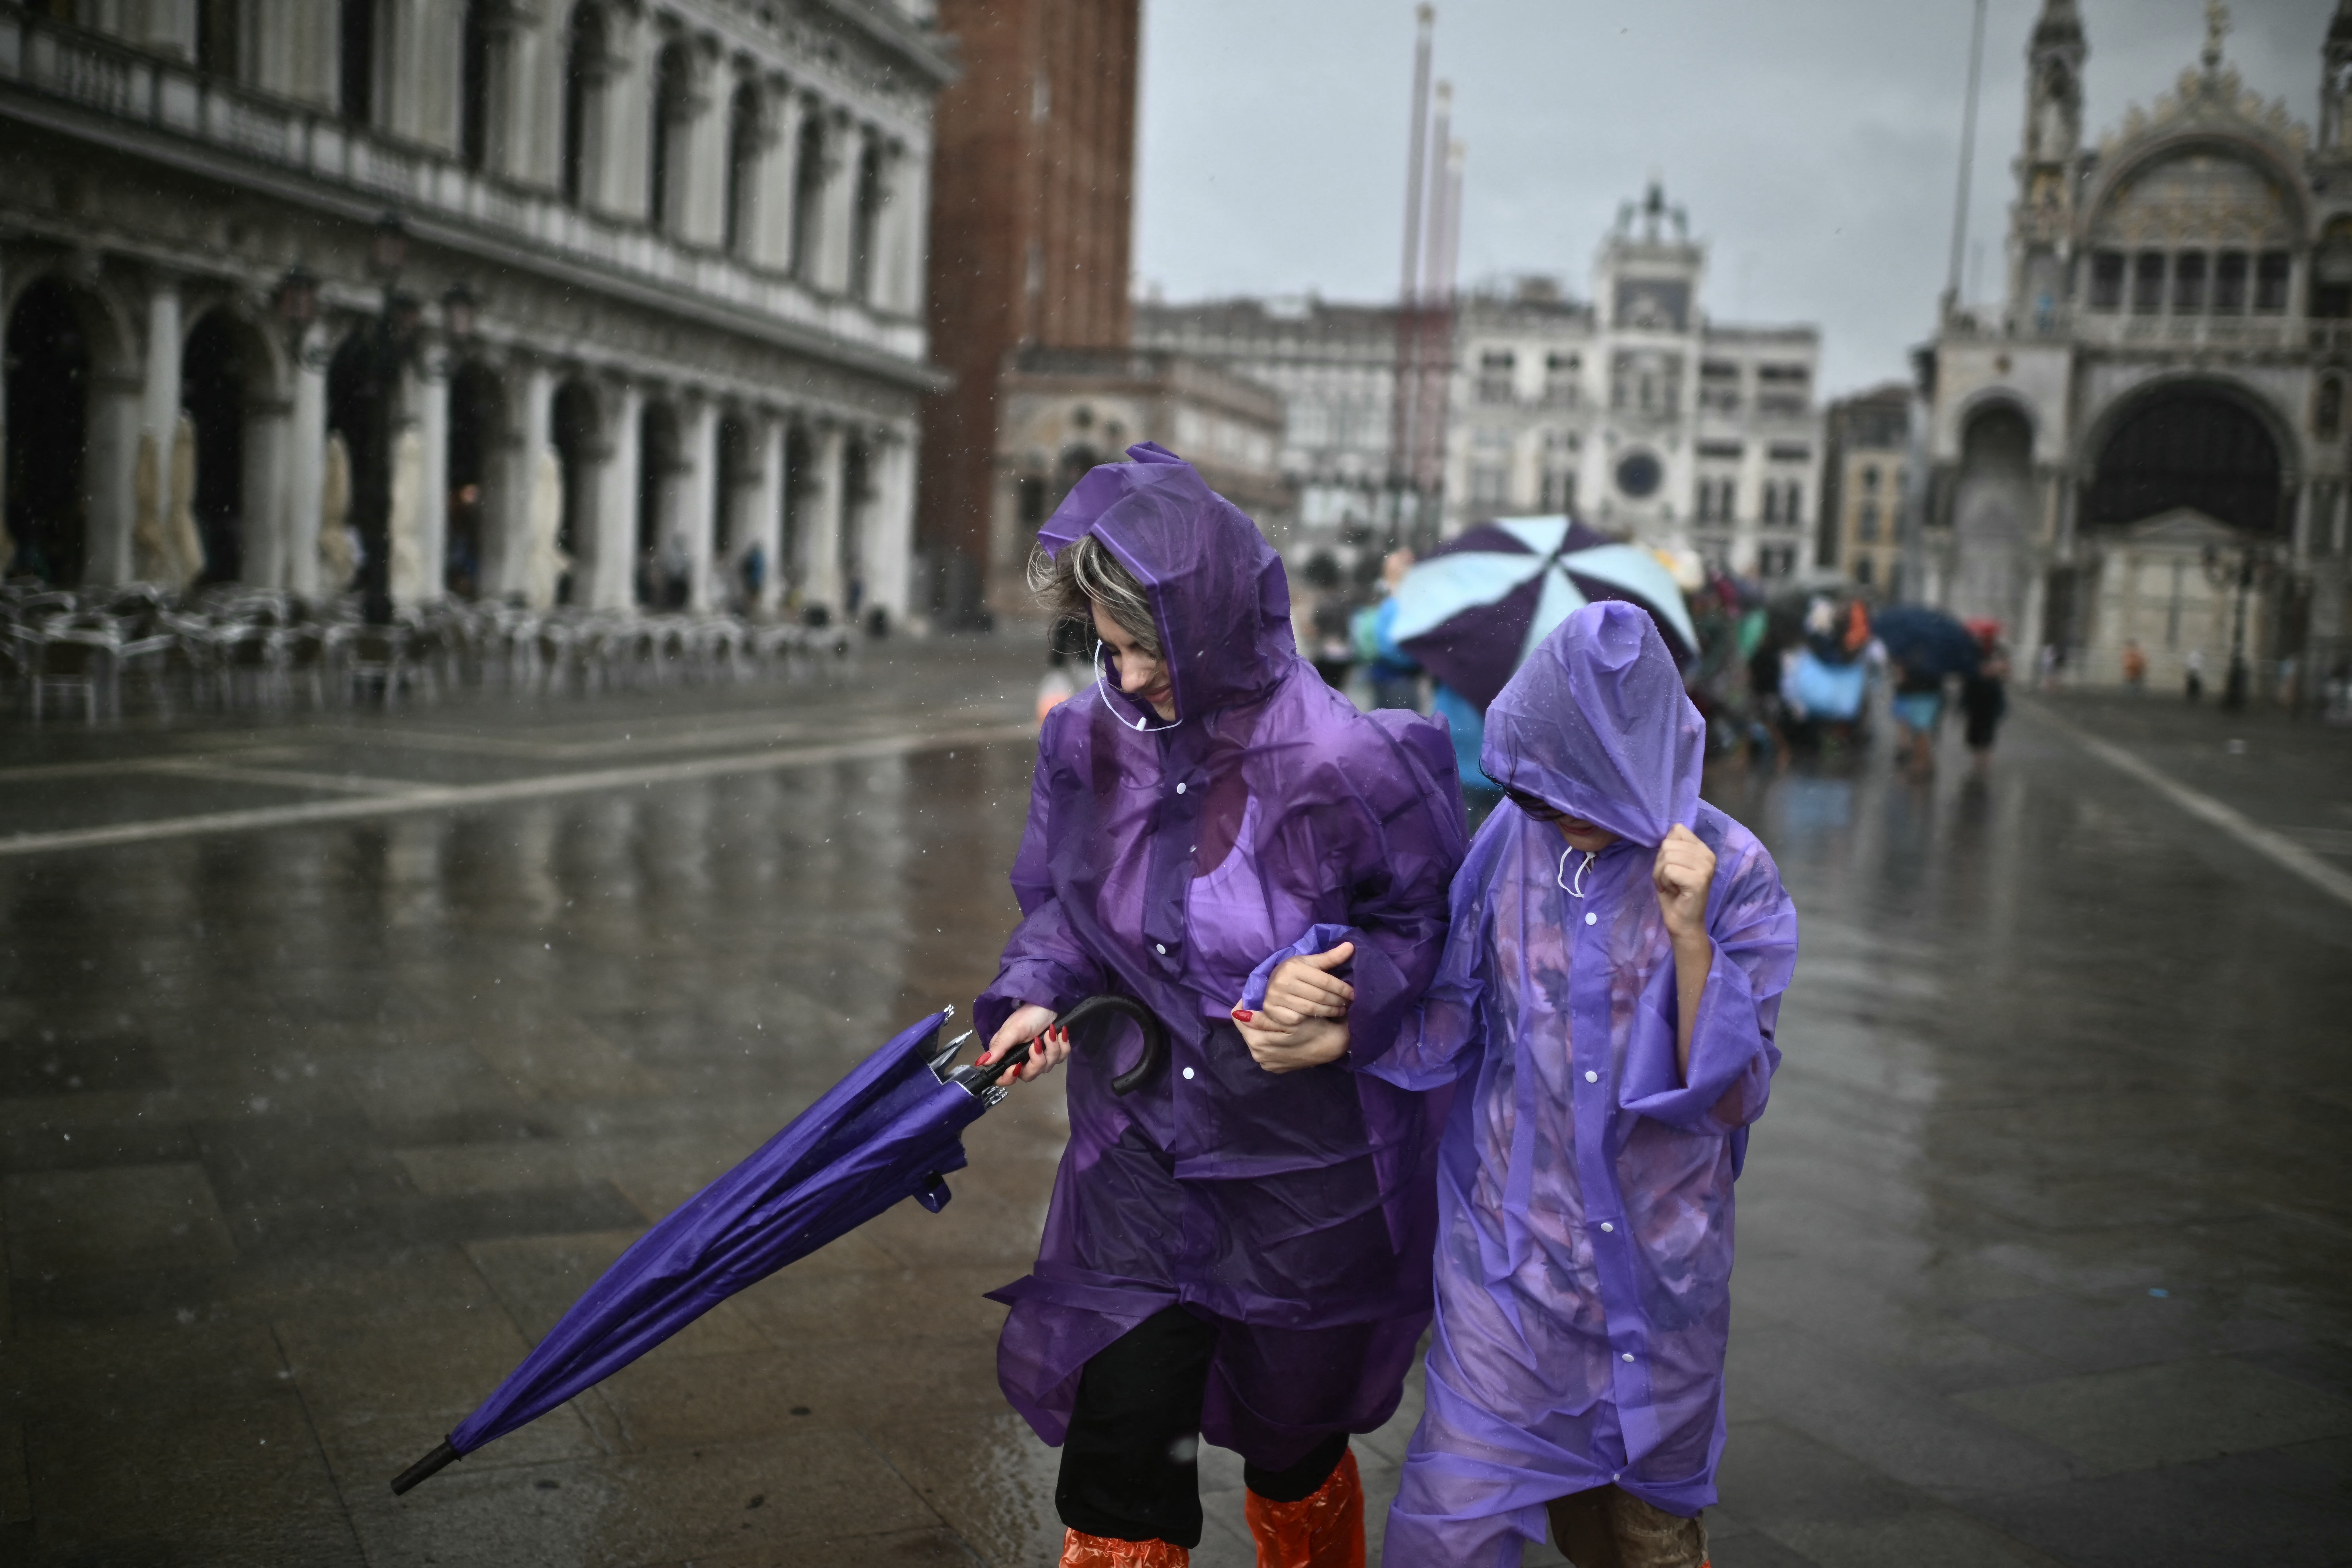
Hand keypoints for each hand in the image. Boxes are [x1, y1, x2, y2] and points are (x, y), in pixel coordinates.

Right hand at [979, 1003, 1064, 1084]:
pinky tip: (1060, 1032)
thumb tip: (981, 1062)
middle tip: (1037, 1042)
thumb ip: (999, 1047)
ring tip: (1051, 1030)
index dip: (1009, 1078)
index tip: (1016, 1066)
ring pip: (1047, 1067)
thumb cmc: (1028, 1015)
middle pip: (1028, 1075)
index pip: (1004, 1078)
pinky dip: (1063, 1045)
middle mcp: (1022, 1059)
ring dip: (1051, 1048)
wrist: (1048, 1004)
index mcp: (1008, 1055)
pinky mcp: (1054, 1053)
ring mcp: (1040, 1057)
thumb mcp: (1013, 1029)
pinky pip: (1062, 1057)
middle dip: (1036, 1061)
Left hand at [1234, 1012, 1348, 1073]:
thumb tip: (1239, 1014)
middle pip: (1247, 1028)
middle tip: (1269, 1003)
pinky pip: (1265, 1048)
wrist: (1336, 1046)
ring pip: (1256, 1037)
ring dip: (1262, 1026)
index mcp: (1258, 1044)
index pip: (1239, 1018)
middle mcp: (1259, 1057)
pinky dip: (1270, 1038)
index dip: (1246, 1003)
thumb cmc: (1314, 1028)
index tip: (1258, 994)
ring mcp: (1268, 1063)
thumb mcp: (1289, 1021)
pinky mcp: (1276, 1067)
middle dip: (1254, 1015)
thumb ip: (1262, 1019)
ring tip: (1276, 1015)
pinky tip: (1282, 1031)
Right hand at [1245, 942, 1355, 1029]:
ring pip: (1311, 1009)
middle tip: (1349, 1003)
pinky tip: (1322, 1017)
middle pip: (1319, 996)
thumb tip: (1350, 946)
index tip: (1353, 993)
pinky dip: (1311, 1019)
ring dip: (1330, 1011)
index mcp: (1293, 967)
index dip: (1341, 988)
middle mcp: (1283, 982)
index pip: (1324, 980)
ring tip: (1340, 1010)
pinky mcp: (1273, 1011)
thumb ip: (1331, 957)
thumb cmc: (1295, 972)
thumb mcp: (1311, 963)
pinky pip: (1298, 1018)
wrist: (1271, 983)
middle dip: (1338, 1001)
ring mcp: (1276, 998)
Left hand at [1652, 824, 1716, 945]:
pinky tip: (1672, 891)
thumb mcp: (1672, 864)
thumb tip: (1670, 829)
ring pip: (1667, 856)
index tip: (1671, 868)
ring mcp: (1705, 867)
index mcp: (1703, 849)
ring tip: (1670, 886)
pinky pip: (1668, 870)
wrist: (1683, 923)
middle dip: (1660, 864)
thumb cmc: (1675, 894)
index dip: (1666, 850)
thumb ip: (1673, 847)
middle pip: (1668, 844)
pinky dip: (1663, 882)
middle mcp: (1708, 855)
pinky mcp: (1699, 879)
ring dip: (1660, 874)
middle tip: (1668, 881)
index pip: (1677, 830)